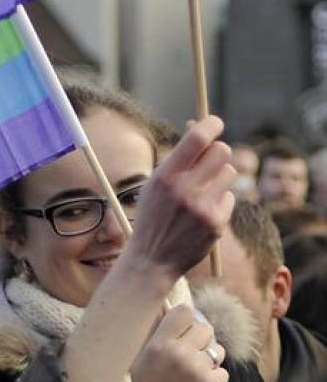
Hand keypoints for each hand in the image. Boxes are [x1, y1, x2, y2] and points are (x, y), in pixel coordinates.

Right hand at [127, 116, 235, 280]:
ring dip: (219, 177)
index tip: (215, 122)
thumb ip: (177, 158)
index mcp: (165, 176)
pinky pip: (230, 197)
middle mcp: (185, 190)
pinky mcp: (217, 223)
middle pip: (223, 151)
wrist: (151, 259)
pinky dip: (219, 201)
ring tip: (202, 191)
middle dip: (218, 152)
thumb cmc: (152, 216)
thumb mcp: (154, 184)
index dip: (211, 124)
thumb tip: (197, 126)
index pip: (198, 138)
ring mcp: (203, 208)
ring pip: (230, 173)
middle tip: (209, 160)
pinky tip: (202, 213)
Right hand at [128, 305, 228, 381]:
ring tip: (194, 376)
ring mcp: (195, 369)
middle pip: (205, 328)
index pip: (184, 312)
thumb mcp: (141, 361)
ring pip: (217, 350)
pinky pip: (223, 371)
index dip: (188, 320)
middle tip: (191, 357)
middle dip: (202, 342)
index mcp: (157, 345)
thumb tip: (164, 305)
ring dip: (210, 361)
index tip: (184, 332)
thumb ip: (155, 334)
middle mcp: (177, 353)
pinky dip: (215, 381)